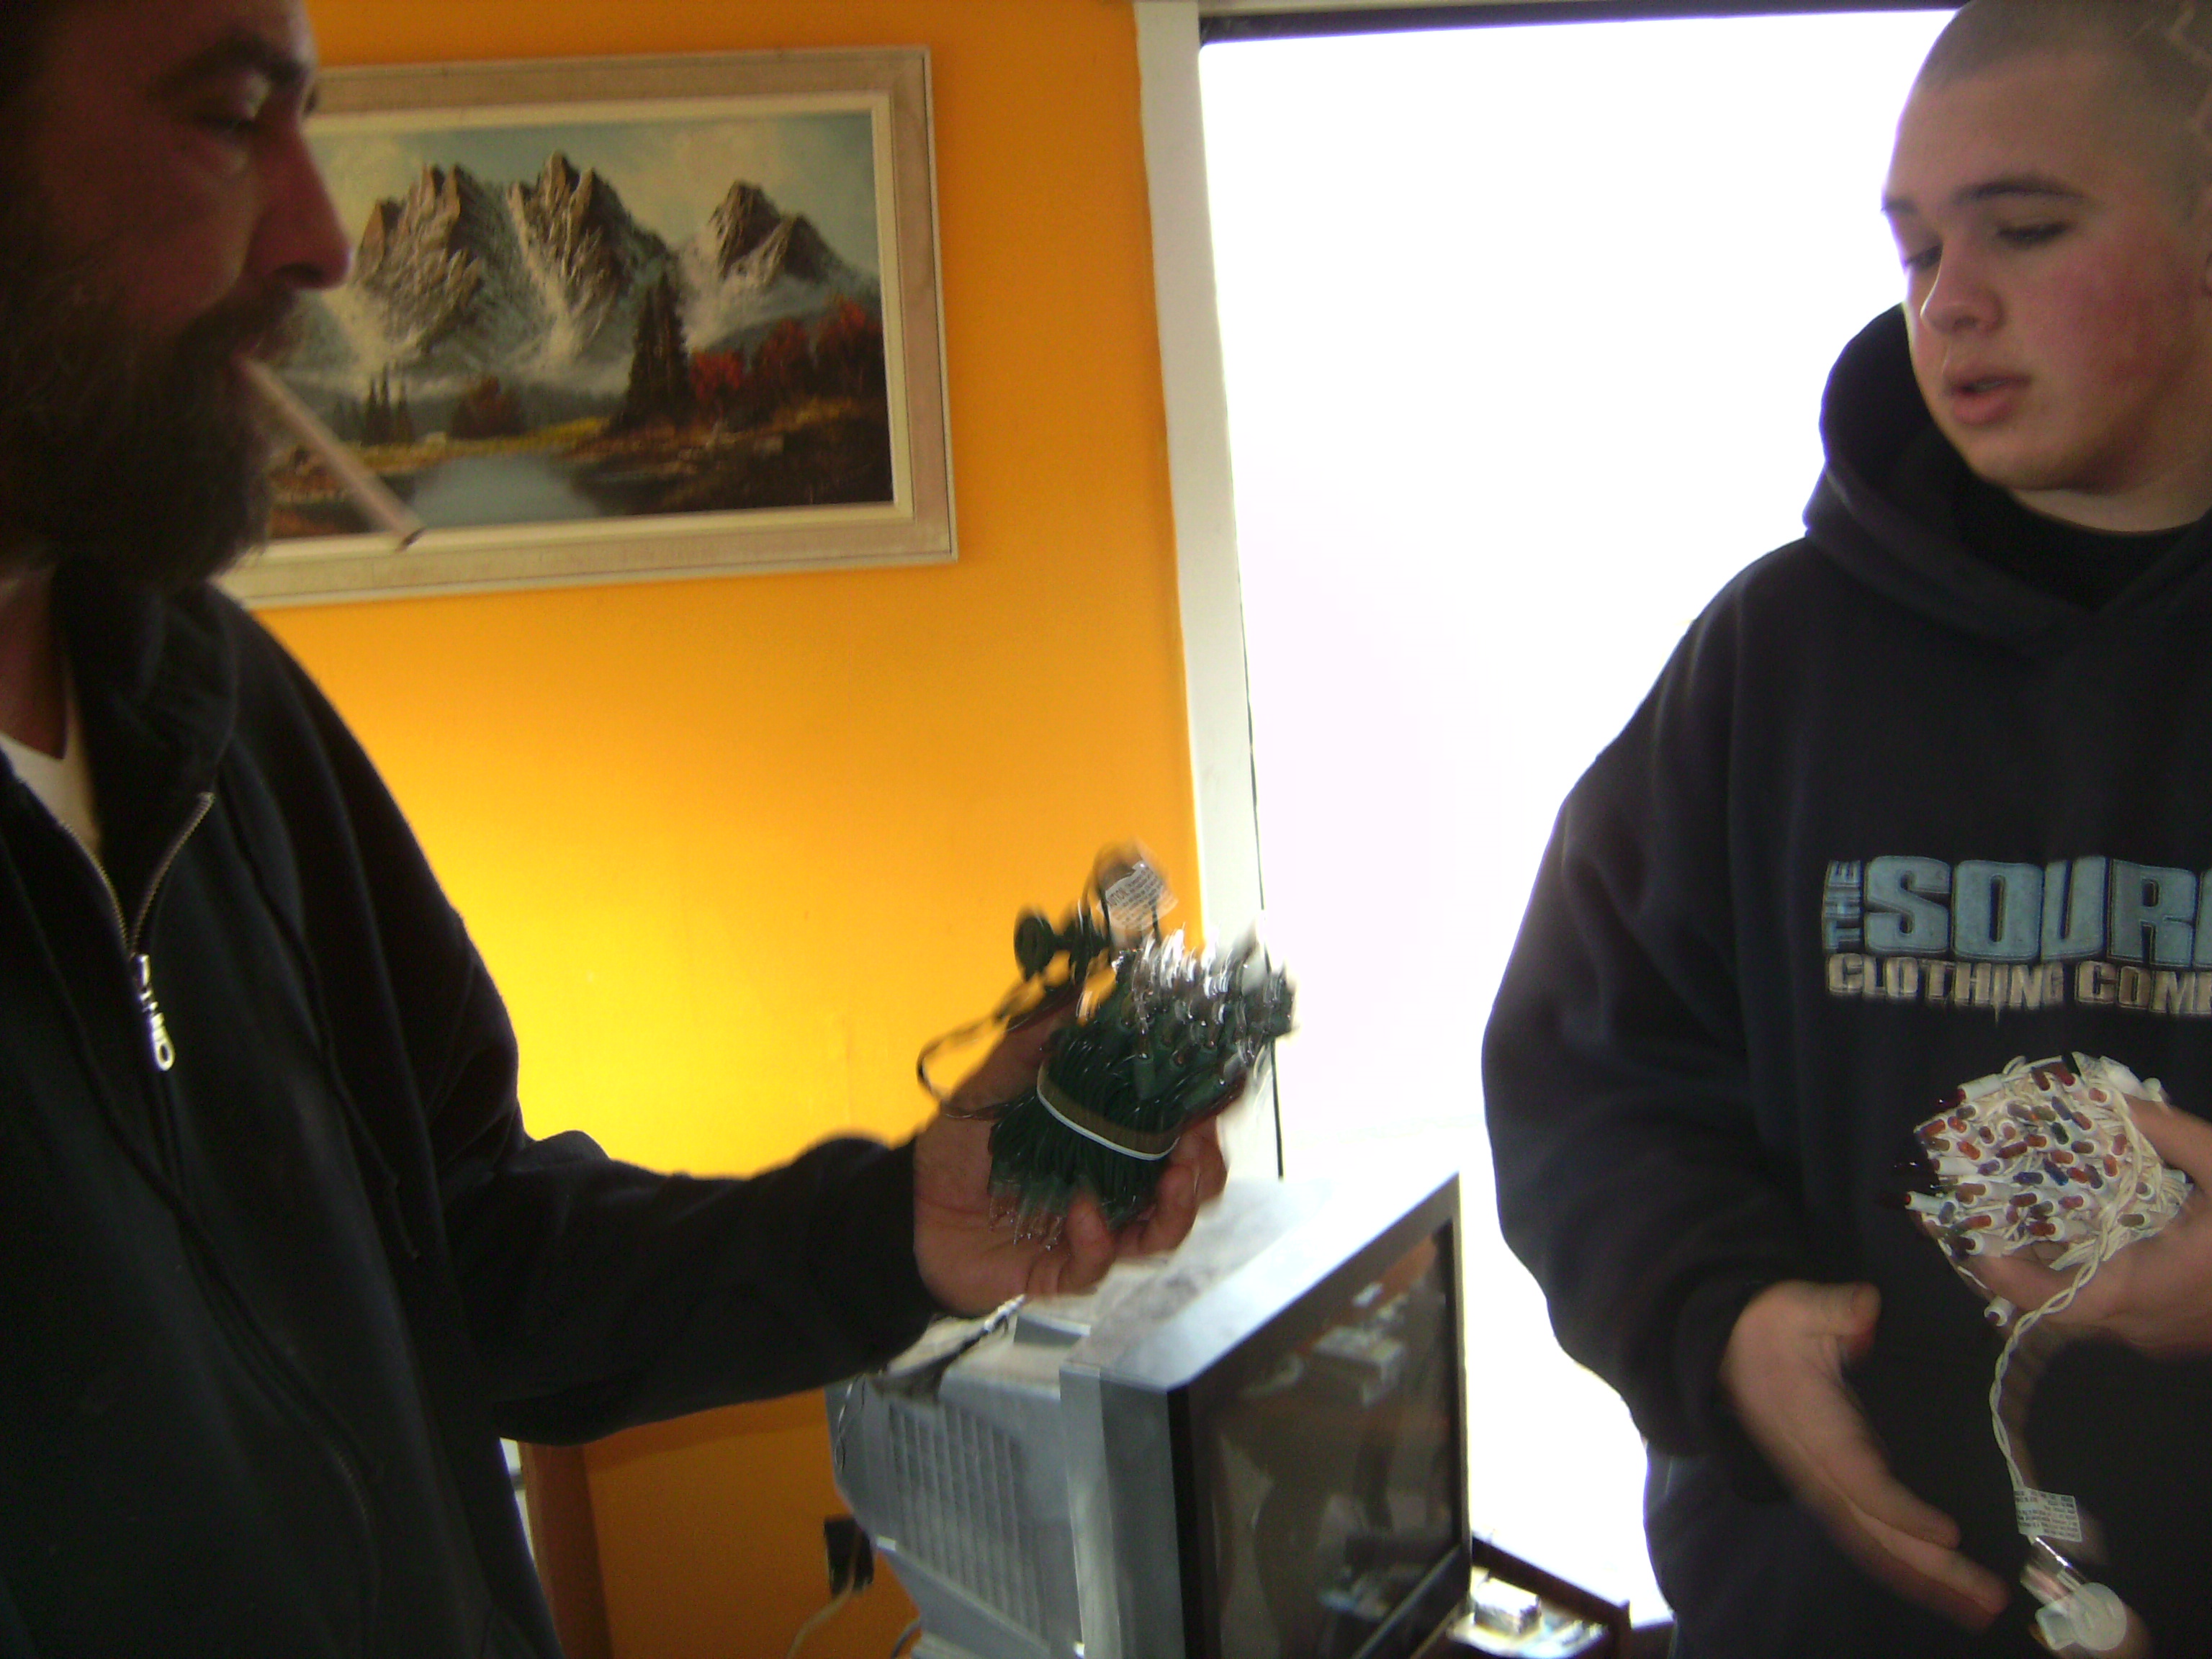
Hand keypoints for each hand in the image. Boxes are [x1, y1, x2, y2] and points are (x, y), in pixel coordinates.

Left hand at [910, 1009, 1228, 1314]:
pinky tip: (1085, 1212)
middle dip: (1207, 1165)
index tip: (1224, 1090)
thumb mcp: (996, 1080)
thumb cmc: (961, 1142)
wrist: (910, 1206)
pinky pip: (1098, 1263)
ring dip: (1178, 1208)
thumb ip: (1038, 1040)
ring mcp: (1097, 1232)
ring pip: (1163, 1232)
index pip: (1178, 1128)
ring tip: (1173, 1180)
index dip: (1207, 1111)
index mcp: (1112, 1138)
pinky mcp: (1064, 1269)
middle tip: (1198, 1143)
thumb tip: (1080, 992)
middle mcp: (1117, 1186)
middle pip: (1192, 1185)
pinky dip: (1099, 1240)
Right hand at [1721, 1281, 2009, 1628]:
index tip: (1949, 1533)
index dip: (1901, 1512)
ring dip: (1924, 1580)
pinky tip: (1939, 1586)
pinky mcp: (1830, 1489)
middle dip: (1932, 1570)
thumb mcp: (1801, 1306)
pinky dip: (1902, 1568)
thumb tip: (1866, 1311)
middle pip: (1875, 1531)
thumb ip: (1836, 1310)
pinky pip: (1865, 1539)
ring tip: (1979, 1609)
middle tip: (1991, 1599)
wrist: (1728, 1346)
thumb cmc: (1774, 1325)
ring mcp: (1821, 1484)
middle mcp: (1817, 1468)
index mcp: (1815, 1428)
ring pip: (1871, 1544)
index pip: (1859, 1480)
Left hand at [1967, 1099, 2211, 1356]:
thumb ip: (2170, 1134)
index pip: (2041, 1296)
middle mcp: (2138, 1326)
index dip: (1991, 1268)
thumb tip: (2112, 1094)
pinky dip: (2076, 1281)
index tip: (1956, 1234)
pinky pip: (2105, 1313)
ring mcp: (2154, 1338)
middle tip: (1969, 1224)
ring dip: (2037, 1276)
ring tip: (2003, 1228)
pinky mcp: (2171, 1336)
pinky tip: (2068, 1243)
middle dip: (2002, 1269)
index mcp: (2143, 1290)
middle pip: (2045, 1309)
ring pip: (2074, 1315)